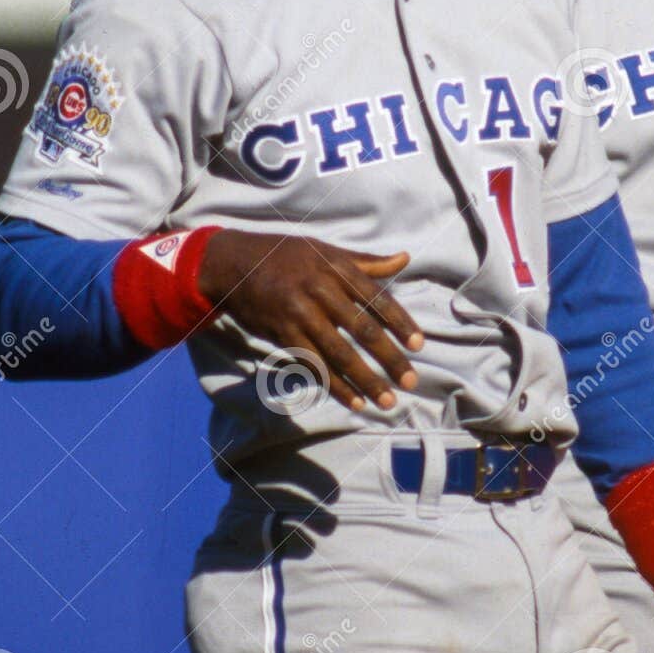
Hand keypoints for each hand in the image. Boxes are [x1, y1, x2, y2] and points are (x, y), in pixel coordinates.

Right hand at [197, 228, 423, 411]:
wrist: (234, 263)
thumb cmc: (286, 255)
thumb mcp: (326, 250)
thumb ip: (367, 261)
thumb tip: (404, 259)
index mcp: (337, 268)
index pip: (377, 298)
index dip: (400, 323)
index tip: (419, 345)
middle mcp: (320, 291)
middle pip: (363, 330)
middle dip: (390, 359)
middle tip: (411, 382)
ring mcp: (300, 315)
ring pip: (340, 354)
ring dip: (366, 381)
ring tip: (387, 401)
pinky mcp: (283, 335)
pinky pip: (314, 365)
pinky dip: (335, 386)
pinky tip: (354, 402)